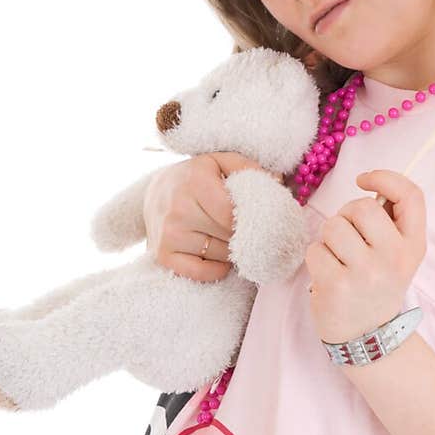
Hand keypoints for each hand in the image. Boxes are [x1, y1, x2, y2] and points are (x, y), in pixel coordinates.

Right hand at [143, 152, 282, 280]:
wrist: (155, 192)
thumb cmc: (196, 177)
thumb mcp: (221, 162)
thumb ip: (250, 169)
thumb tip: (278, 184)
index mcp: (195, 183)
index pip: (233, 214)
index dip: (252, 221)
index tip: (260, 220)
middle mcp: (178, 210)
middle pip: (229, 236)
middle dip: (244, 235)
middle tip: (247, 228)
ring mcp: (169, 236)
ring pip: (220, 255)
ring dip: (231, 250)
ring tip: (226, 236)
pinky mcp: (163, 256)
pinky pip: (202, 273)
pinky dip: (218, 269)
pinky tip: (219, 256)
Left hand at [305, 170, 426, 343]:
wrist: (367, 337)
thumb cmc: (376, 285)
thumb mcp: (399, 255)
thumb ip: (391, 221)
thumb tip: (370, 182)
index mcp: (413, 246)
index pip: (411, 195)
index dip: (385, 178)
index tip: (363, 180)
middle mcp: (394, 258)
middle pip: (362, 207)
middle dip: (347, 216)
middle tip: (348, 239)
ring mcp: (365, 273)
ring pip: (334, 227)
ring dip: (328, 239)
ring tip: (338, 259)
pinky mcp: (337, 286)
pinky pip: (315, 250)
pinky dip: (316, 259)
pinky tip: (328, 276)